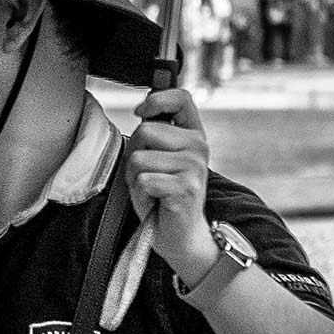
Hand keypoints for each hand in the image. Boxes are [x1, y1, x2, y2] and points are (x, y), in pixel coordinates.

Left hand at [127, 89, 218, 285]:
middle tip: (148, 176)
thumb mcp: (158, 158)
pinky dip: (140, 194)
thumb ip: (154, 134)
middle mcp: (199, 146)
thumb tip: (142, 109)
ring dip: (135, 178)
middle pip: (145, 130)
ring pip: (139, 157)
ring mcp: (195, 166)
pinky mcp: (186, 187)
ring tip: (152, 190)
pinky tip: (155, 202)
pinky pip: (143, 180)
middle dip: (134, 155)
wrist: (180, 235)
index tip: (141, 113)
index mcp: (193, 134)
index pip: (181, 98)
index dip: (156, 99)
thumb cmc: (162, 195)